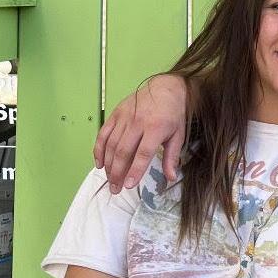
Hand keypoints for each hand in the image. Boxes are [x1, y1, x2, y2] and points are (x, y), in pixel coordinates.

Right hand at [94, 74, 188, 191]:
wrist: (165, 88)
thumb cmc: (173, 114)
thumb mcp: (178, 135)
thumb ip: (171, 157)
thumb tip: (170, 177)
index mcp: (155, 128)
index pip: (142, 153)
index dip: (135, 170)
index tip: (129, 185)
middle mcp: (137, 122)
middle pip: (123, 151)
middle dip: (117, 173)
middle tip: (115, 189)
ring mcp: (124, 117)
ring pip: (111, 144)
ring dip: (108, 165)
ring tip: (109, 180)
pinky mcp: (115, 113)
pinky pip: (104, 133)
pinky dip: (99, 149)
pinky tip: (99, 163)